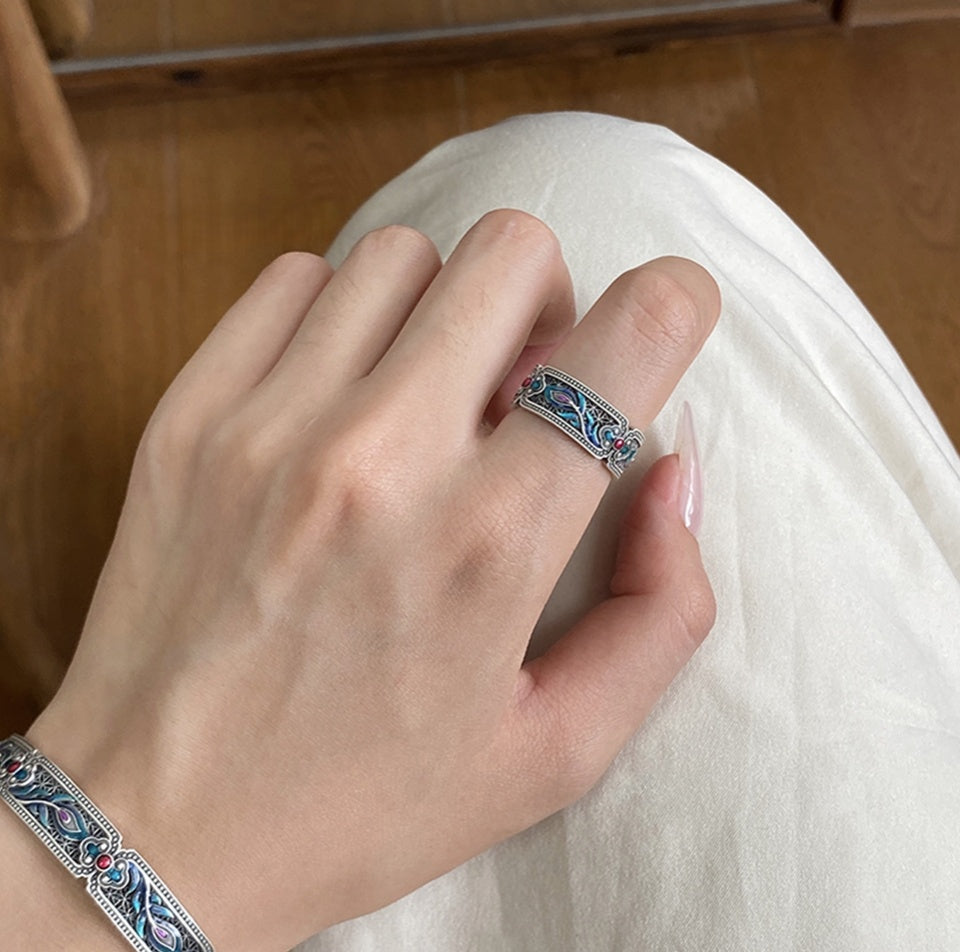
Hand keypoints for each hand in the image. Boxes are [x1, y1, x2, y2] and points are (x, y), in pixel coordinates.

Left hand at [27, 210, 719, 951]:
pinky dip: (339, 314)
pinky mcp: (190, 417)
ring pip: (401, 254)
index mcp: (490, 544)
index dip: (674, 304)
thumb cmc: (362, 804)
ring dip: (441, 308)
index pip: (624, 341)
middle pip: (510, 253)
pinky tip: (338, 393)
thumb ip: (661, 612)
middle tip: (524, 381)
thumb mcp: (554, 750)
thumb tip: (670, 473)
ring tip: (425, 393)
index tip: (666, 320)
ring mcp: (270, 425)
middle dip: (548, 299)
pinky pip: (292, 280)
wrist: (156, 831)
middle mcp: (381, 459)